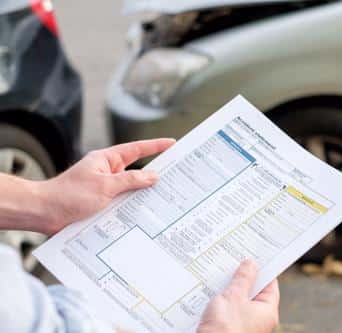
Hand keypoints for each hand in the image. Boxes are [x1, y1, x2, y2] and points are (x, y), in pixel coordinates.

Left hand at [38, 138, 174, 234]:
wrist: (43, 213)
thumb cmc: (68, 195)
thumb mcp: (104, 186)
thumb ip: (130, 181)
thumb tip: (153, 176)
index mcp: (107, 160)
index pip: (136, 149)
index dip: (155, 146)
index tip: (172, 143)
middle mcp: (107, 173)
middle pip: (137, 171)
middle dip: (155, 174)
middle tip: (176, 174)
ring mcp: (105, 189)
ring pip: (131, 190)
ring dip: (143, 195)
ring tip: (164, 198)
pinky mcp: (102, 204)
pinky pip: (123, 204)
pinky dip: (132, 208)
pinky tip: (143, 216)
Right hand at [197, 260, 279, 332]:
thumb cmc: (225, 328)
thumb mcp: (234, 296)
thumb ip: (243, 278)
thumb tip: (251, 264)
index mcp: (268, 312)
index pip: (270, 285)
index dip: (262, 269)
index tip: (254, 256)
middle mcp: (259, 320)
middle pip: (254, 292)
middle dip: (244, 278)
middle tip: (235, 262)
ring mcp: (245, 325)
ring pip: (240, 301)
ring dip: (231, 289)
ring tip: (221, 275)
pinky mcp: (230, 328)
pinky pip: (230, 310)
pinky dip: (223, 300)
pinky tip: (213, 292)